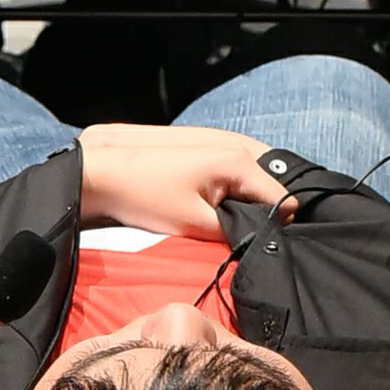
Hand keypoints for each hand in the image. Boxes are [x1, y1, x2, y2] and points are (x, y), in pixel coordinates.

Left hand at [79, 124, 293, 240]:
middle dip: (264, 212)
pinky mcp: (212, 151)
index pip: (283, 200)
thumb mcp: (195, 224)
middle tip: (239, 234)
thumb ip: (237, 232)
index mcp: (239, 162)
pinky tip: (219, 207)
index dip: (276, 227)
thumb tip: (263, 238)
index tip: (257, 243)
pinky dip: (237, 192)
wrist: (106, 174)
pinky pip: (240, 175)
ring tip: (227, 222)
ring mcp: (225, 145)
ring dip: (250, 203)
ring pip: (256, 182)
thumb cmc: (146, 196)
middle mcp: (238, 148)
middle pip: (272, 188)